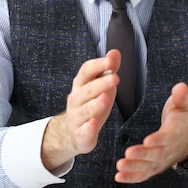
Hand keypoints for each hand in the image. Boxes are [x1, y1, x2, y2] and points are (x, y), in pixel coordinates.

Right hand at [41, 50, 120, 170]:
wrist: (72, 132)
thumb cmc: (89, 104)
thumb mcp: (99, 85)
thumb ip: (108, 69)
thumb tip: (114, 52)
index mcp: (81, 84)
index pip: (86, 71)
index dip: (98, 65)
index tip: (110, 61)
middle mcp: (76, 99)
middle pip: (88, 90)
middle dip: (101, 83)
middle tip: (115, 78)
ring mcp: (77, 117)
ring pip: (86, 110)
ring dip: (95, 104)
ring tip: (105, 97)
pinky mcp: (80, 134)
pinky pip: (84, 131)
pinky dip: (88, 127)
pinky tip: (93, 123)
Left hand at [115, 82, 187, 183]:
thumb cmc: (181, 121)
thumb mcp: (183, 106)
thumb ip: (180, 97)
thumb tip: (181, 86)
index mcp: (175, 133)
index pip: (166, 138)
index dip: (158, 140)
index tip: (148, 140)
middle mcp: (167, 150)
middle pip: (155, 154)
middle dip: (142, 155)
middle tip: (128, 154)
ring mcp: (160, 161)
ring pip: (147, 167)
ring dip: (134, 168)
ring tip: (121, 166)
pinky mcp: (153, 167)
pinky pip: (143, 175)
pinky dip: (131, 178)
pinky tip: (119, 177)